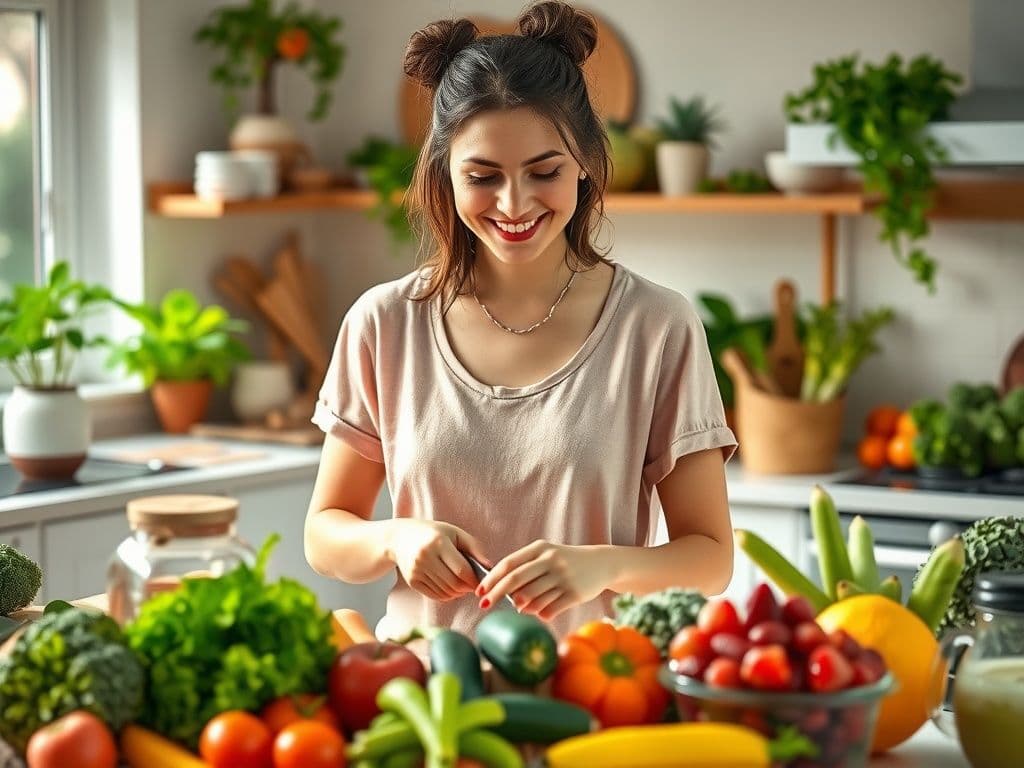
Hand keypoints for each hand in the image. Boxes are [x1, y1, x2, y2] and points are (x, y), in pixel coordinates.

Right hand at [389, 519, 489, 601]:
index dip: (475, 580)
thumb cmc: (433, 533)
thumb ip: (474, 548)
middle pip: (454, 584)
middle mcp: (425, 557)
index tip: (482, 582)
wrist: (399, 537)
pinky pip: (435, 596)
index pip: (461, 569)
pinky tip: (451, 588)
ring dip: (458, 593)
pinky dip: (447, 596)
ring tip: (462, 585)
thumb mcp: (455, 533)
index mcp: (438, 543)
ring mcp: (417, 570)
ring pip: (446, 592)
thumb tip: (490, 566)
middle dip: (467, 588)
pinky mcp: (412, 581)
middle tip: (474, 585)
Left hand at [477, 540, 606, 621]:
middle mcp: (551, 560)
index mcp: (540, 548)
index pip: (509, 564)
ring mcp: (563, 577)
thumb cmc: (565, 562)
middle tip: (483, 605)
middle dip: (496, 594)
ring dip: (521, 606)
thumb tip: (506, 596)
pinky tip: (541, 611)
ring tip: (522, 607)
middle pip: (515, 580)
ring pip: (531, 598)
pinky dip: (539, 614)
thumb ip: (525, 570)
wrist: (601, 563)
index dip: (491, 579)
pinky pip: (548, 609)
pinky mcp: (574, 594)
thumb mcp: (546, 556)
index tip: (479, 591)